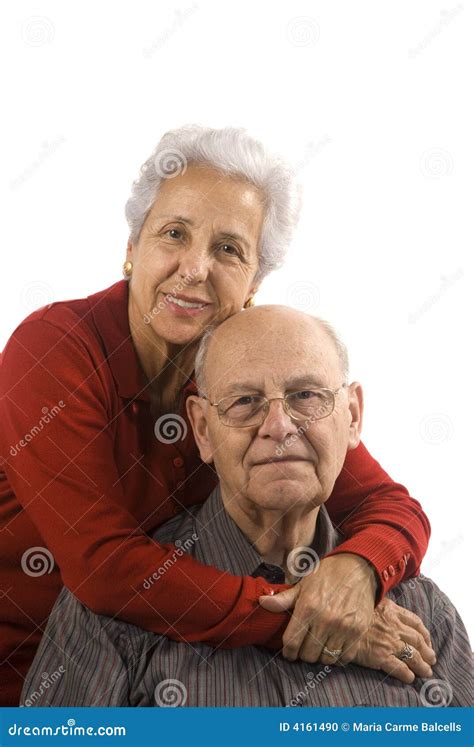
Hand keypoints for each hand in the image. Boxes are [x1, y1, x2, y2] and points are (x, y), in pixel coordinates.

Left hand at [259, 553, 376, 663]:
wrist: (358, 568)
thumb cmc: (327, 575)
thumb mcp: (303, 584)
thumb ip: (284, 599)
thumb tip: (262, 602)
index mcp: (308, 607)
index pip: (292, 642)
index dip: (288, 652)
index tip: (290, 652)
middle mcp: (325, 620)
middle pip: (308, 654)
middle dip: (304, 653)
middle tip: (305, 646)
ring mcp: (343, 627)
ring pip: (326, 659)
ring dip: (321, 655)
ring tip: (320, 646)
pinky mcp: (359, 632)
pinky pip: (344, 657)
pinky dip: (337, 656)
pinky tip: (334, 646)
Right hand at [354, 597, 436, 682]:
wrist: (338, 622)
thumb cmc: (351, 610)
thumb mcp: (369, 599)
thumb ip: (382, 605)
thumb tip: (386, 607)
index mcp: (392, 611)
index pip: (416, 622)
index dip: (424, 633)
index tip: (427, 640)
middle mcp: (394, 627)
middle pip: (417, 640)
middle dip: (427, 651)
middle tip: (431, 658)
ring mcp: (388, 642)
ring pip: (413, 656)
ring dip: (422, 665)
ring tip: (426, 671)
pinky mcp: (380, 656)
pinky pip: (399, 668)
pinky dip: (407, 674)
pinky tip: (410, 678)